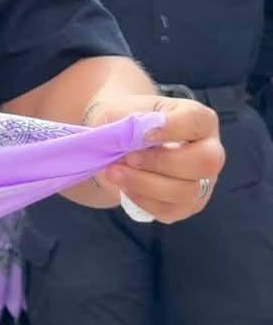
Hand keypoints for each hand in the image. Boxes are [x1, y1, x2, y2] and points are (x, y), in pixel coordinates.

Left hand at [84, 94, 223, 223]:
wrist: (113, 146)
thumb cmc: (123, 124)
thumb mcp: (121, 114)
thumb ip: (131, 124)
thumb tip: (138, 138)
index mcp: (198, 120)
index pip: (198, 120)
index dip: (172, 127)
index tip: (142, 133)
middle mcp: (210, 151)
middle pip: (205, 162)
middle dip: (160, 162)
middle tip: (127, 157)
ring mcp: (202, 181)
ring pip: (186, 191)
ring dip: (144, 183)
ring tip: (114, 171)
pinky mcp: (187, 205)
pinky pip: (169, 210)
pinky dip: (142, 199)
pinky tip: (124, 186)